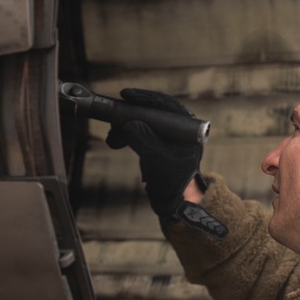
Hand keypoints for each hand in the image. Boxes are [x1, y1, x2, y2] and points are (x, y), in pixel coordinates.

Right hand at [106, 89, 225, 238]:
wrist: (175, 203)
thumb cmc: (173, 182)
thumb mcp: (156, 159)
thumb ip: (144, 140)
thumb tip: (128, 124)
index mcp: (187, 128)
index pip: (165, 105)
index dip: (145, 98)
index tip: (126, 95)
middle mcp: (179, 128)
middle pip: (151, 111)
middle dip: (130, 115)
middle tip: (113, 121)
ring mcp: (168, 136)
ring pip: (143, 121)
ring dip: (125, 126)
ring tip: (112, 138)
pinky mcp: (158, 143)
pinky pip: (140, 131)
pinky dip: (127, 134)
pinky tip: (115, 140)